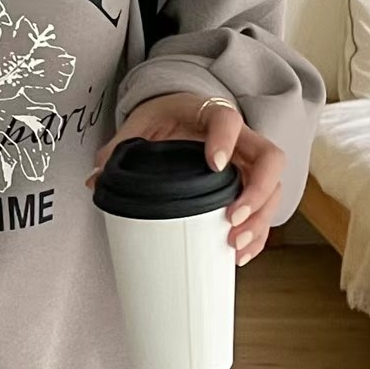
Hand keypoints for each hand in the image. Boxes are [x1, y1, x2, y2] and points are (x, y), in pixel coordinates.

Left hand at [85, 92, 284, 265]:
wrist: (179, 114)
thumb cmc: (166, 116)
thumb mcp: (142, 123)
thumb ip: (120, 147)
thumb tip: (97, 178)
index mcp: (211, 115)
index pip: (228, 119)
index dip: (226, 140)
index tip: (215, 164)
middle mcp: (241, 139)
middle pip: (270, 158)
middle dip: (257, 192)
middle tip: (231, 218)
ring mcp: (248, 163)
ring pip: (273, 188)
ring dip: (259, 220)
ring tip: (235, 244)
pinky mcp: (248, 186)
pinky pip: (263, 210)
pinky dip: (257, 234)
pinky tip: (239, 254)